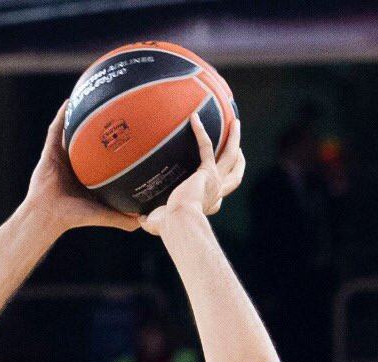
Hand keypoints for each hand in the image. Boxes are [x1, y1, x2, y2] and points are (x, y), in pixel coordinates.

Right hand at [25, 102, 140, 232]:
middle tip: (120, 105)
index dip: (118, 140)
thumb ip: (123, 218)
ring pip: (74, 128)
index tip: (133, 128)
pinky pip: (56, 129)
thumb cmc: (74, 217)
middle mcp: (78, 161)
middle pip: (93, 136)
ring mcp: (63, 154)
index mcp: (90, 172)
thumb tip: (146, 220)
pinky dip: (62, 115)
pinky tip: (72, 101)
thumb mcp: (104, 215)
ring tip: (94, 93)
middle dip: (104, 121)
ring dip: (82, 112)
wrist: (49, 215)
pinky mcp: (50, 151)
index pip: (106, 153)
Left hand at [141, 113, 244, 235]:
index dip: (221, 190)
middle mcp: (216, 193)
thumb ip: (151, 218)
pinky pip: (206, 146)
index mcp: (207, 205)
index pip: (218, 199)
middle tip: (238, 147)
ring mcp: (215, 181)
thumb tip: (138, 218)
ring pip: (231, 155)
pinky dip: (200, 131)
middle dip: (239, 159)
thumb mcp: (159, 222)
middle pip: (235, 173)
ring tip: (235, 123)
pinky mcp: (207, 171)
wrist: (177, 222)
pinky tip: (194, 118)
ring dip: (234, 138)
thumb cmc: (168, 227)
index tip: (219, 184)